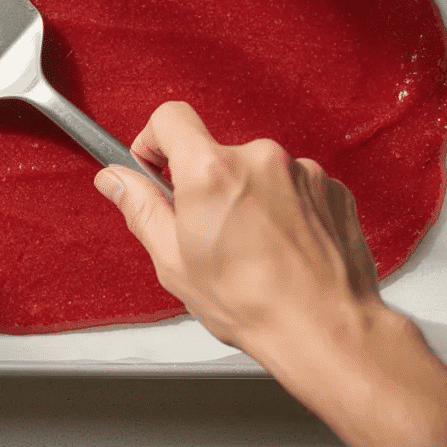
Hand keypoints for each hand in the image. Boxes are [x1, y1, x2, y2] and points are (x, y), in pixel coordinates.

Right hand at [96, 102, 446, 446]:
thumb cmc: (252, 303)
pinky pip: (294, 186)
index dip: (154, 141)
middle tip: (209, 234)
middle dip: (207, 185)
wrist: (325, 327)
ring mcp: (301, 170)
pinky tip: (284, 249)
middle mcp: (259, 158)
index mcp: (210, 171)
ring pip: (257, 172)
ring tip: (254, 250)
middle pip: (216, 153)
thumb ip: (140, 208)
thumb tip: (115, 179)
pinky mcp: (331, 187)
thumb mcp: (174, 262)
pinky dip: (285, 209)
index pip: (170, 118)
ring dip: (249, 199)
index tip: (156, 168)